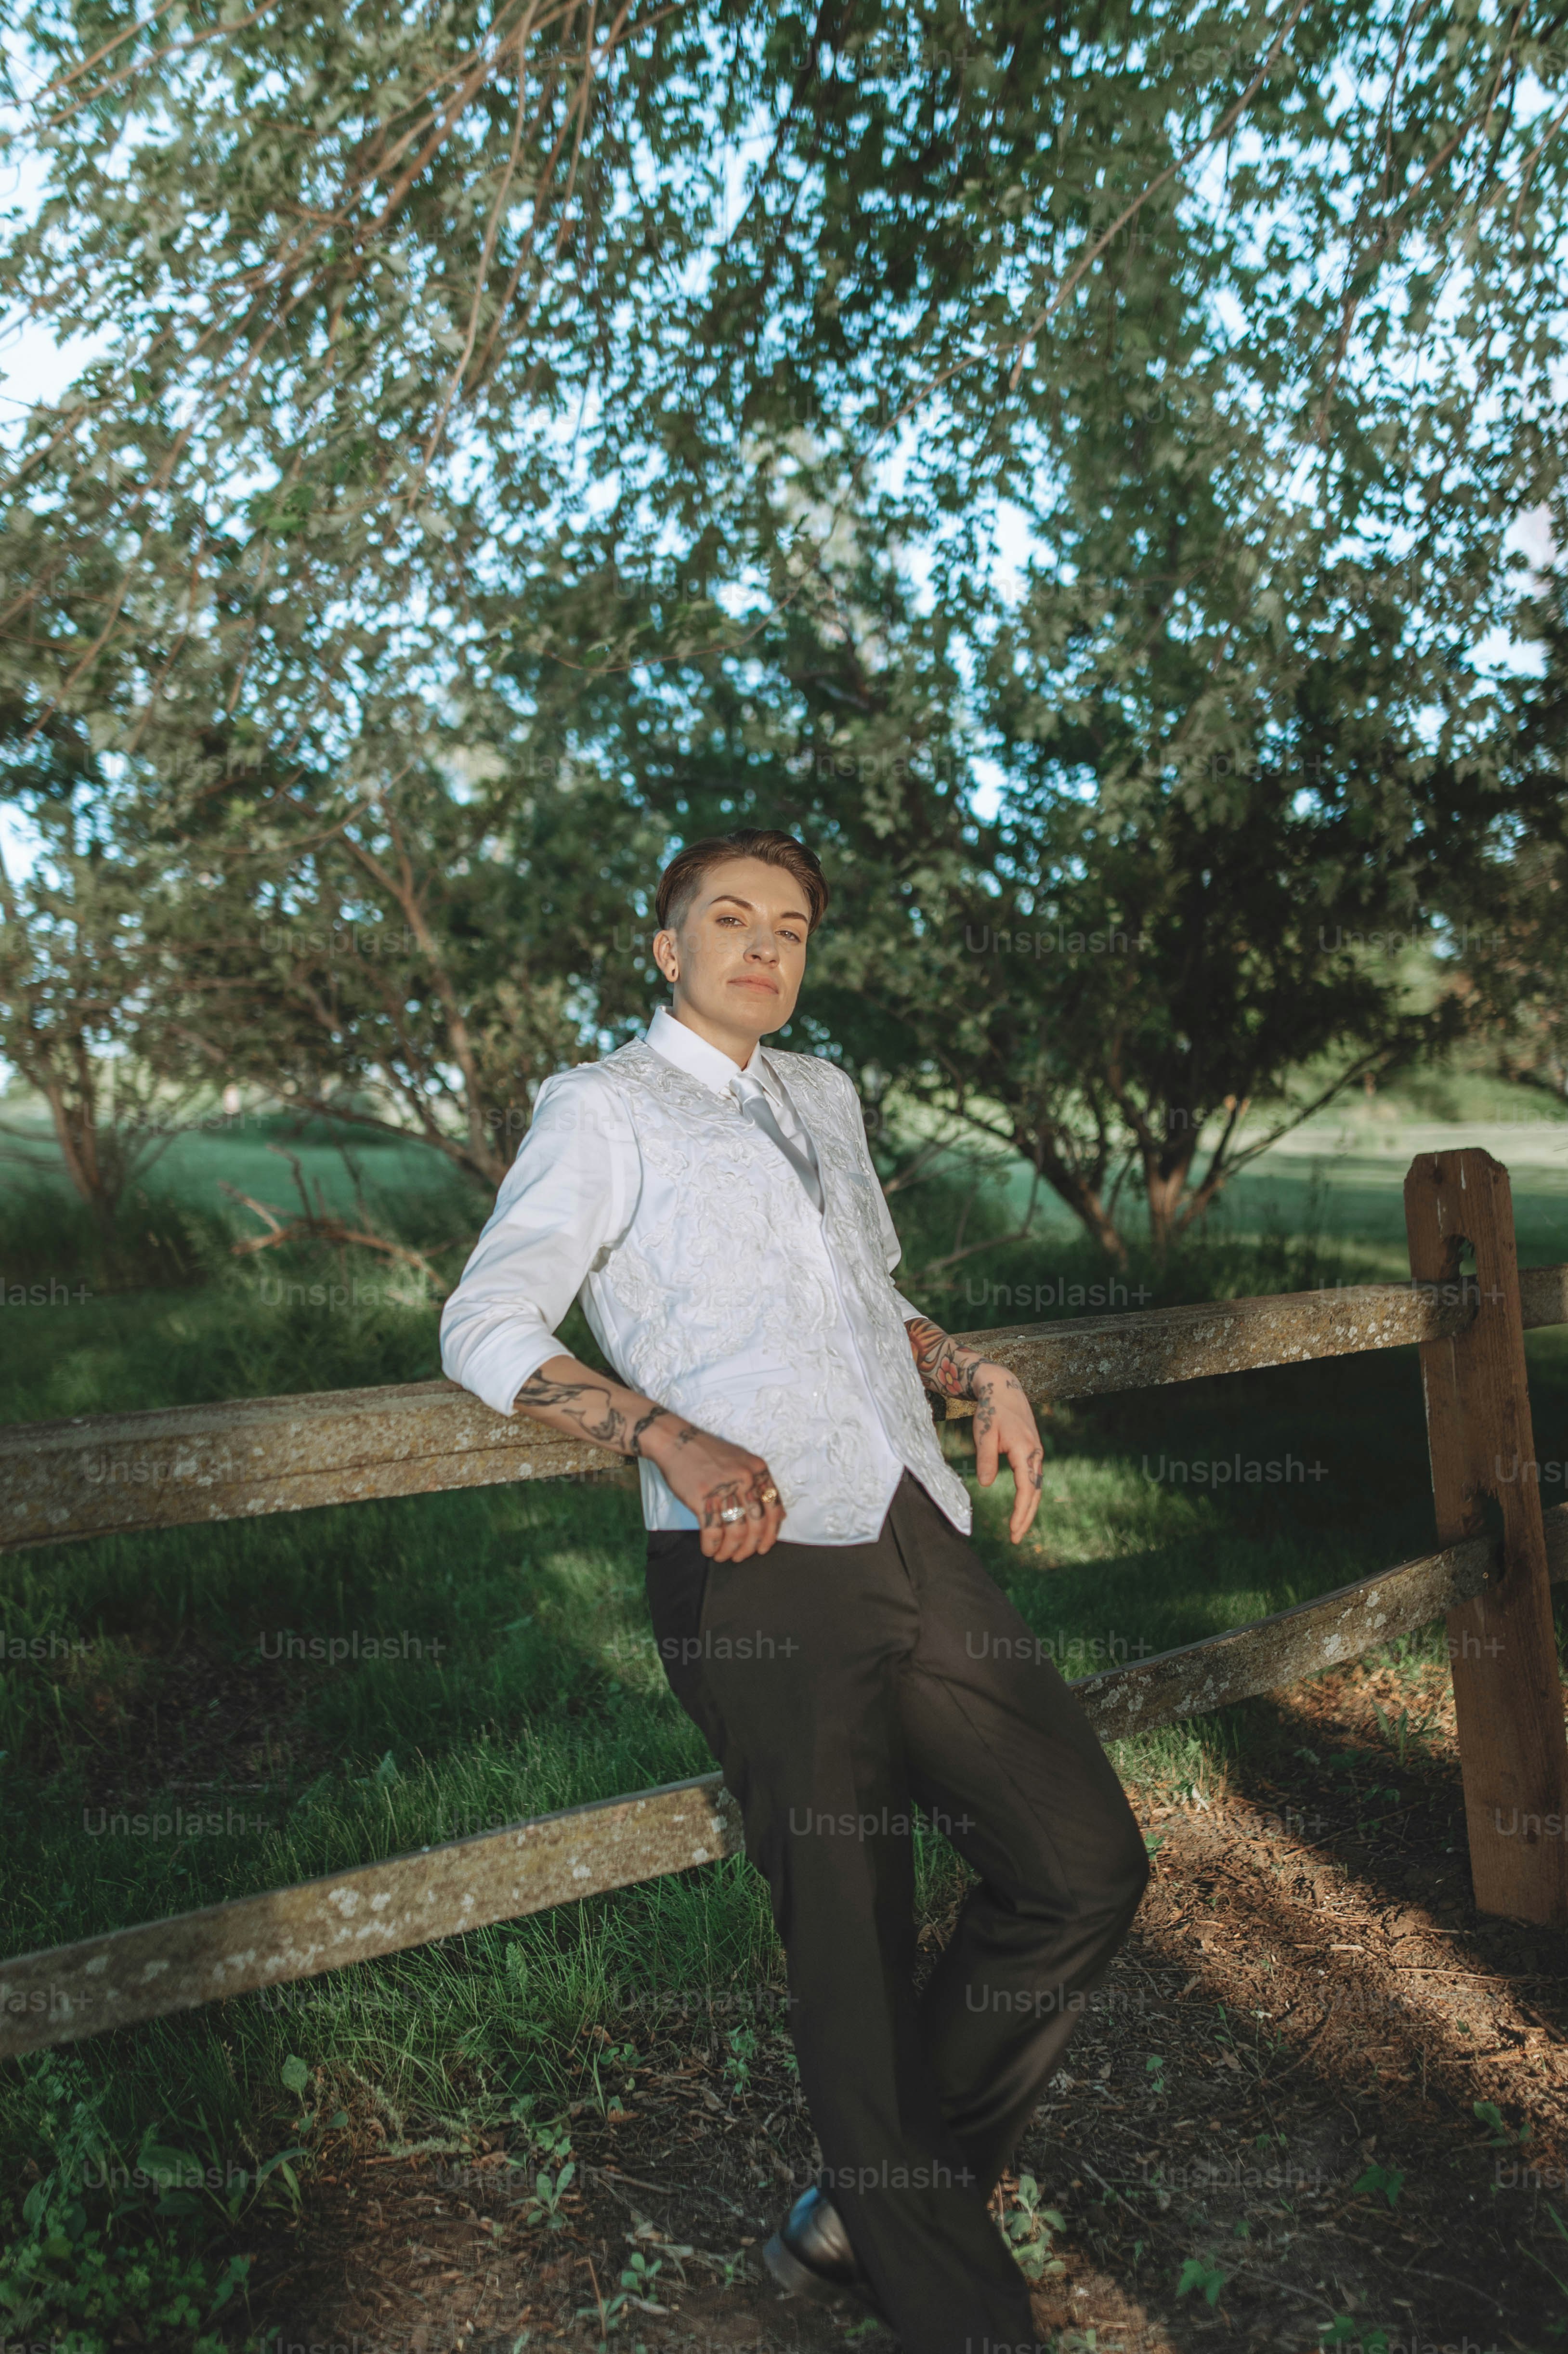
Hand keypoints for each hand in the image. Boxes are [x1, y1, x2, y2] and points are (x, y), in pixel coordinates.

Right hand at [639, 1417, 785, 1560]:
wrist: (677, 1442)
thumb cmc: (709, 1454)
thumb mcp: (742, 1462)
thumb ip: (759, 1486)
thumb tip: (778, 1515)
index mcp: (758, 1470)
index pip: (774, 1509)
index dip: (771, 1534)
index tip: (763, 1548)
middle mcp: (745, 1479)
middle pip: (757, 1524)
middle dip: (750, 1547)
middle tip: (741, 1557)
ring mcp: (724, 1488)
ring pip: (736, 1532)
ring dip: (730, 1550)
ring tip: (723, 1556)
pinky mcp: (702, 1498)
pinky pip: (712, 1532)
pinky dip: (711, 1546)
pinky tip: (709, 1550)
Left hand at [968, 1360, 1043, 1543]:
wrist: (1004, 1389)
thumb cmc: (991, 1410)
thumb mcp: (984, 1432)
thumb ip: (985, 1458)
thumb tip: (986, 1485)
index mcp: (1025, 1450)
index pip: (1026, 1488)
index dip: (1020, 1511)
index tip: (1013, 1530)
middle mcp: (1035, 1454)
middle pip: (1035, 1493)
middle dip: (1026, 1517)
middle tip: (1015, 1539)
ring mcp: (1036, 1453)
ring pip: (1035, 1487)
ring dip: (1028, 1509)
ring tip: (1017, 1529)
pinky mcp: (1031, 1453)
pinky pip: (1032, 1479)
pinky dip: (1029, 1496)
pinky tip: (1021, 1507)